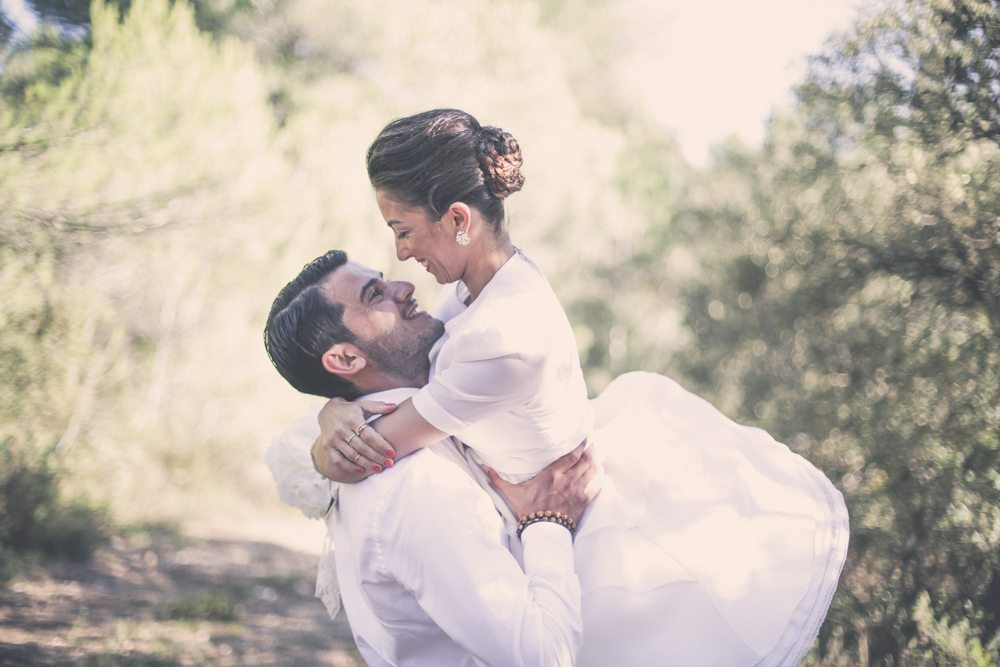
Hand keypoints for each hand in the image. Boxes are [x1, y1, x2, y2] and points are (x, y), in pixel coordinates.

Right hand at [313, 397, 396, 481]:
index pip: (369, 435)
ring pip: (352, 455)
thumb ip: (378, 406)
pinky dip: (350, 467)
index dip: (381, 445)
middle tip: (389, 463)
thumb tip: (394, 407)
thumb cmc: (350, 410)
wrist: (327, 411)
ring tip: (379, 469)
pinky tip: (362, 471)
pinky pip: (338, 460)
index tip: (392, 453)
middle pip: (362, 447)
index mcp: (352, 419)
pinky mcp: (327, 447)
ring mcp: (333, 439)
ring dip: (367, 464)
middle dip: (377, 457)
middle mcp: (341, 429)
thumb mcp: (363, 405)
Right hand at [482, 442, 599, 525]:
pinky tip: (600, 473)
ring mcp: (578, 491)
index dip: (581, 445)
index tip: (584, 438)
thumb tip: (482, 466)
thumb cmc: (527, 510)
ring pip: (594, 470)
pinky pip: (598, 485)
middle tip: (593, 445)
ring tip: (598, 456)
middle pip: (587, 460)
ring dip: (597, 462)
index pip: (572, 455)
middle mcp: (567, 480)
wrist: (541, 533)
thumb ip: (498, 478)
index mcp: (551, 475)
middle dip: (592, 450)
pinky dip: (601, 478)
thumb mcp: (512, 493)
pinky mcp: (584, 502)